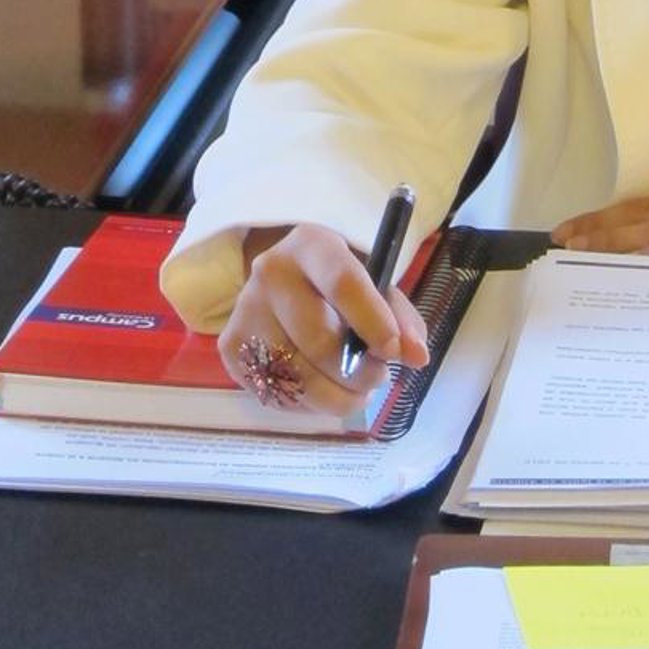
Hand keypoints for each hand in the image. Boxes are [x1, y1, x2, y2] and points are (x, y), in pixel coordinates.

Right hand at [218, 223, 429, 415]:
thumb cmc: (338, 284)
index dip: (373, 322)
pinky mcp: (232, 348)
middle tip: (378, 377)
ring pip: (297, 377)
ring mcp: (245, 310)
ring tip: (355, 391)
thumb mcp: (374, 285)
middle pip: (318, 340)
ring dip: (337, 397)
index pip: (342, 283)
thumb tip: (416, 356)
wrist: (283, 280)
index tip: (394, 352)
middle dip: (359, 372)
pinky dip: (307, 404)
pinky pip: (277, 394)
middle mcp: (269, 271)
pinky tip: (319, 388)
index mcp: (311, 245)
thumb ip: (399, 318)